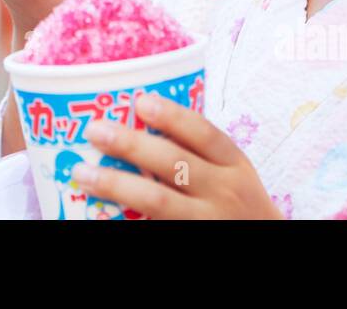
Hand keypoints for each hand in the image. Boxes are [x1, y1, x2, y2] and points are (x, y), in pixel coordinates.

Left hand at [72, 92, 282, 218]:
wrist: (264, 244)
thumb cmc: (237, 201)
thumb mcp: (232, 172)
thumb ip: (198, 151)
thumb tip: (140, 119)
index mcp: (234, 164)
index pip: (205, 134)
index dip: (173, 116)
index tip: (140, 101)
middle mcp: (223, 191)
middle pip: (174, 164)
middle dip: (132, 145)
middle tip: (95, 130)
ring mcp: (206, 222)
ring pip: (157, 201)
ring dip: (116, 184)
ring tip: (82, 173)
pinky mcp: (190, 238)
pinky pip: (154, 226)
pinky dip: (125, 218)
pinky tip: (97, 213)